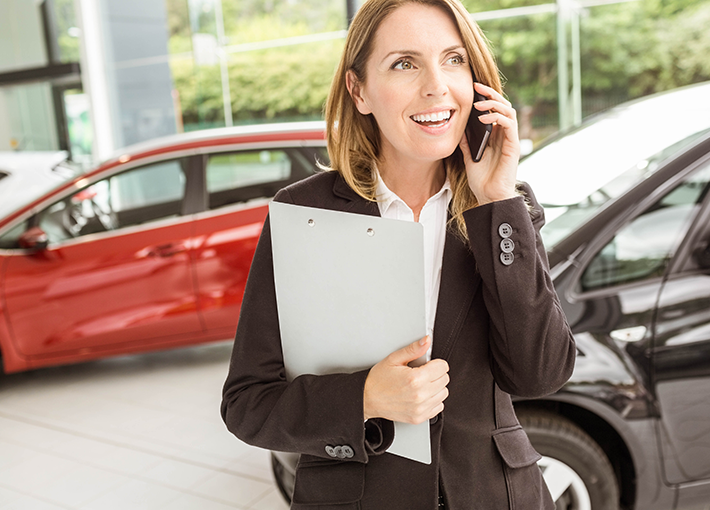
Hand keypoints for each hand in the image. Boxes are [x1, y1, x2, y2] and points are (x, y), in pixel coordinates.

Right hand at [363, 336, 449, 423]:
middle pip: (445, 380)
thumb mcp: (394, 359)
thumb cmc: (378, 380)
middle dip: (436, 374)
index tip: (427, 364)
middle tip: (422, 373)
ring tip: (421, 384)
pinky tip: (421, 395)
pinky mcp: (419, 417)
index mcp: (415, 378)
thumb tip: (426, 341)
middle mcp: (420, 395)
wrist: (367, 399)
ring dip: (436, 387)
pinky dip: (433, 400)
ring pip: (443, 393)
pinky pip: (438, 407)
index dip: (435, 363)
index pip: (443, 367)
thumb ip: (413, 349)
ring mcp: (420, 408)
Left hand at [459, 82, 519, 204]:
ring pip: (509, 111)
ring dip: (494, 104)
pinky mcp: (513, 147)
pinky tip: (484, 118)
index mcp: (495, 136)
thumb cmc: (482, 180)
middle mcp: (504, 136)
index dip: (486, 97)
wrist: (489, 197)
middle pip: (504, 106)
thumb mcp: (469, 157)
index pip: (494, 110)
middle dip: (491, 94)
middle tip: (477, 87)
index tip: (473, 87)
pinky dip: (497, 118)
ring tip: (478, 104)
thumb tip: (458, 128)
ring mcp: (510, 140)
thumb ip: (466, 142)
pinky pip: (509, 125)